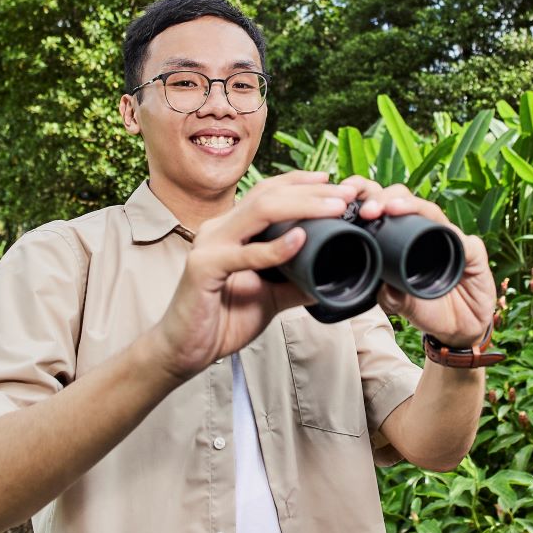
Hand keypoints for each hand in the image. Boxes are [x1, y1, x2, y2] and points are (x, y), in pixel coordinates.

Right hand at [151, 171, 356, 378]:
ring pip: (259, 212)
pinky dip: (274, 247)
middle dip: (311, 191)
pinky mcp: (203, 267)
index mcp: (232, 229)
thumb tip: (331, 277)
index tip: (336, 183)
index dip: (303, 184)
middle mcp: (219, 228)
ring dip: (301, 207)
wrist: (185, 349)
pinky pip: (244, 253)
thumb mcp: (270, 298)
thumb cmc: (223, 320)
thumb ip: (296, 283)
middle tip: (346, 192)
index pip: (269, 192)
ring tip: (333, 207)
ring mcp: (210, 244)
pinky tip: (300, 240)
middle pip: (268, 195)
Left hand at [342, 176, 496, 347]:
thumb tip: (380, 284)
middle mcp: (424, 229)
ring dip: (409, 205)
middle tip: (366, 209)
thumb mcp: (400, 304)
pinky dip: (448, 233)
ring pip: (430, 210)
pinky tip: (438, 232)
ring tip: (389, 208)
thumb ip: (389, 295)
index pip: (382, 206)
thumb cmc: (427, 308)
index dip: (364, 195)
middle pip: (402, 198)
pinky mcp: (473, 251)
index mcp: (401, 236)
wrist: (458, 329)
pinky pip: (462, 240)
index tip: (344, 196)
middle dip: (381, 196)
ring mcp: (449, 236)